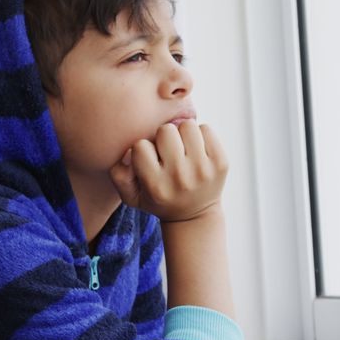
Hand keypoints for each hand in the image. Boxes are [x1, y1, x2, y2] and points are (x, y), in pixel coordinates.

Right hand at [109, 121, 227, 222]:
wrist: (195, 215)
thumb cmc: (159, 199)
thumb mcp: (131, 196)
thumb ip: (118, 174)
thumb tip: (129, 152)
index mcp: (157, 186)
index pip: (140, 146)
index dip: (143, 150)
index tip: (151, 161)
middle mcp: (181, 178)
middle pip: (166, 130)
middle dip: (164, 138)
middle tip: (168, 153)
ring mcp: (204, 170)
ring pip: (187, 125)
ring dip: (183, 134)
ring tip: (182, 149)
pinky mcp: (221, 162)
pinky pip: (206, 129)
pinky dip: (200, 135)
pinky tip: (197, 151)